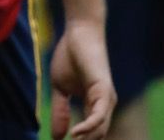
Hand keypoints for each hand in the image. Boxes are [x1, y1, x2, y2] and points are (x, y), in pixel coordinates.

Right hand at [50, 22, 114, 138]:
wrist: (78, 33)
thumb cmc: (70, 56)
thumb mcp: (60, 88)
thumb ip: (60, 111)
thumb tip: (57, 137)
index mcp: (94, 106)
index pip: (90, 133)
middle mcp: (104, 106)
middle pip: (96, 136)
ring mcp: (106, 100)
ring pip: (99, 130)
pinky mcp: (104, 92)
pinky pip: (98, 117)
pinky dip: (88, 128)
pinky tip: (75, 135)